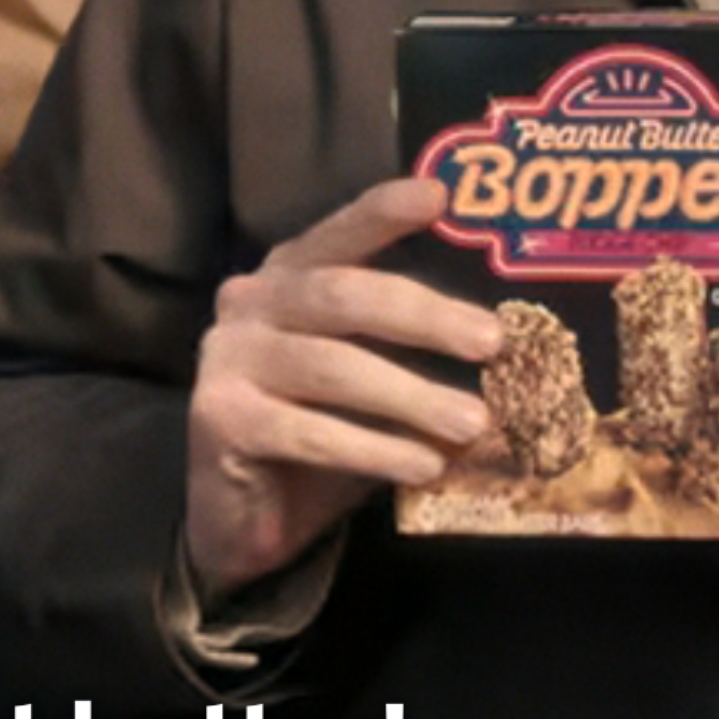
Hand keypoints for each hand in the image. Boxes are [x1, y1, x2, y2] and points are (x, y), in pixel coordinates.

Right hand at [185, 178, 502, 598]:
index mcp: (288, 280)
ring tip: (471, 424)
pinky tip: (421, 466)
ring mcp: (227, 358)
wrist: (242, 521)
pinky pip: (307, 430)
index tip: (439, 197)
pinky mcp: (219, 417)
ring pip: (331, 366)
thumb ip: (410, 354)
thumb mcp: (370, 384)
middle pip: (342, 295)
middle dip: (424, 317)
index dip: (382, 212)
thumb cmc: (317, 440)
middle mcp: (249, 304)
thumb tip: (499, 347)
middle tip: (491, 344)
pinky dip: (372, 449)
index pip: (338, 235)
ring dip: (410, 396)